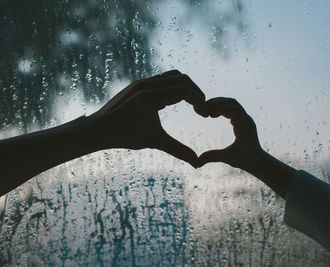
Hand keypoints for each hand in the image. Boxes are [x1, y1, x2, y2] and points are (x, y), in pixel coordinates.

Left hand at [89, 70, 204, 167]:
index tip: (204, 113)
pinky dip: (175, 85)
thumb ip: (178, 150)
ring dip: (186, 87)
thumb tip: (198, 163)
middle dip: (196, 92)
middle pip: (182, 79)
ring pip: (173, 75)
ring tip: (192, 103)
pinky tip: (177, 101)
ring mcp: (142, 81)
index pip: (184, 90)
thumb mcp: (154, 142)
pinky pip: (163, 78)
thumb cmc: (125, 136)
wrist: (98, 128)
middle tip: (201, 108)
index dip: (199, 100)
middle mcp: (147, 85)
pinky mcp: (140, 82)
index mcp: (150, 98)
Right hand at [197, 97, 263, 171]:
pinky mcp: (243, 120)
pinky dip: (223, 108)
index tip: (209, 114)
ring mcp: (246, 119)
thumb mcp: (227, 158)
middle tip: (204, 107)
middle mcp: (247, 120)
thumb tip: (196, 163)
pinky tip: (214, 114)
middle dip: (218, 102)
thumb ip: (212, 157)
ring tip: (207, 110)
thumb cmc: (244, 160)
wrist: (258, 161)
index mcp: (244, 127)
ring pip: (233, 104)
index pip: (234, 109)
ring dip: (220, 104)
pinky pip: (233, 108)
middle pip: (233, 103)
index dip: (221, 108)